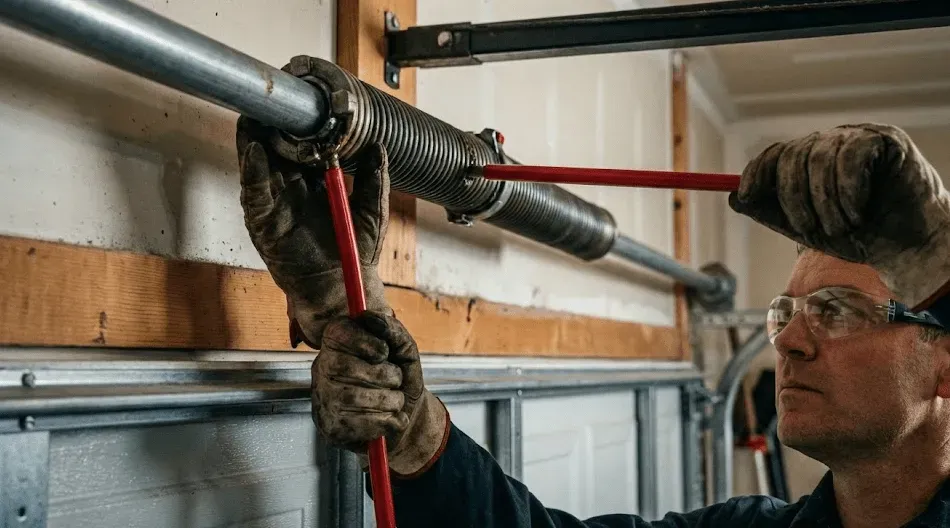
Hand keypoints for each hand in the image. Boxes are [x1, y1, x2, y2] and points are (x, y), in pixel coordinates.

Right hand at [236, 116, 391, 345]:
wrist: (342, 288)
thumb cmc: (354, 252)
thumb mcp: (371, 210)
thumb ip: (373, 178)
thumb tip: (378, 146)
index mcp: (315, 183)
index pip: (300, 147)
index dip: (296, 126)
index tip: (297, 103)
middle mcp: (291, 191)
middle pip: (273, 151)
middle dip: (268, 127)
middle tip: (267, 102)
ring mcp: (274, 206)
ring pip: (258, 167)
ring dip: (252, 143)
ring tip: (253, 121)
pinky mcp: (263, 225)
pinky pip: (255, 195)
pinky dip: (253, 173)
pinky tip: (256, 153)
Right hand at [312, 311, 448, 476]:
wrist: (411, 423)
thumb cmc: (402, 381)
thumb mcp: (404, 350)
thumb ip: (392, 329)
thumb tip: (370, 316)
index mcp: (338, 345)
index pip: (338, 333)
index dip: (366, 342)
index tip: (383, 352)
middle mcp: (323, 370)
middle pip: (346, 367)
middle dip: (386, 375)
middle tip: (395, 380)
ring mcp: (323, 400)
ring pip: (354, 397)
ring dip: (390, 400)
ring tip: (394, 401)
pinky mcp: (331, 428)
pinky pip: (361, 423)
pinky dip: (388, 422)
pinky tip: (389, 419)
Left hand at [729, 123, 949, 307]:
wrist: (907, 247)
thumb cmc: (857, 236)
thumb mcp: (805, 227)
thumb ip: (771, 211)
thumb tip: (733, 197)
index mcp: (810, 160)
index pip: (775, 154)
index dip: (757, 172)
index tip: (746, 195)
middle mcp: (831, 142)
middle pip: (793, 154)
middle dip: (794, 198)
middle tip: (808, 229)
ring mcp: (858, 136)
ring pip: (820, 157)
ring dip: (825, 202)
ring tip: (842, 227)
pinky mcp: (885, 139)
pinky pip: (852, 156)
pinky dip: (848, 190)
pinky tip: (857, 213)